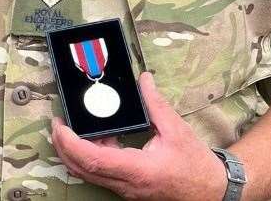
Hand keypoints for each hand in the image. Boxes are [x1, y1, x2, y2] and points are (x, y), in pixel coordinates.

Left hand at [51, 72, 228, 200]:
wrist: (213, 193)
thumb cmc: (197, 166)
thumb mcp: (177, 130)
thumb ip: (155, 103)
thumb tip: (143, 79)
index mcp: (138, 170)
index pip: (93, 160)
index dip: (71, 143)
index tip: (60, 126)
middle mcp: (127, 184)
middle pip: (82, 169)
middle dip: (63, 146)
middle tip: (57, 124)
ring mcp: (126, 189)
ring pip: (89, 174)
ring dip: (74, 152)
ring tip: (70, 128)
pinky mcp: (128, 188)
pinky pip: (101, 174)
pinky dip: (91, 156)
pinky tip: (98, 137)